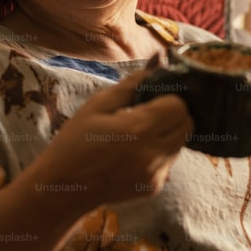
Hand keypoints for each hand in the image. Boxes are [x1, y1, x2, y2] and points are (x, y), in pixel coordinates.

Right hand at [31, 70, 193, 215]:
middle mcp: (153, 154)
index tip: (150, 99)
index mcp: (138, 129)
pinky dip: (158, 153)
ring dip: (168, 134)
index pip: (179, 106)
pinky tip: (134, 154)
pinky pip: (168, 162)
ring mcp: (155, 174)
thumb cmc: (75, 141)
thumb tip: (158, 61)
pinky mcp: (154, 187)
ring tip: (138, 135)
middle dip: (173, 115)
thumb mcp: (97, 105)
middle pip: (187, 125)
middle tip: (148, 114)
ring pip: (181, 144)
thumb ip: (132, 84)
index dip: (167, 98)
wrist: (63, 189)